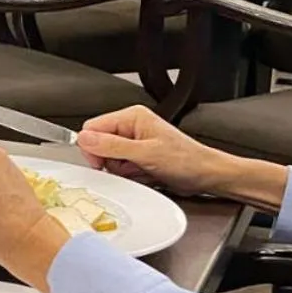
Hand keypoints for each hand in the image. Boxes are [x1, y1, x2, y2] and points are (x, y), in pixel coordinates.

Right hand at [77, 105, 281, 207]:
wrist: (207, 176)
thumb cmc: (187, 161)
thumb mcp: (146, 153)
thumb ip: (112, 146)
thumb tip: (84, 138)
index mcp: (132, 116)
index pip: (92, 127)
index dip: (92, 147)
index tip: (102, 162)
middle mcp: (130, 126)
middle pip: (98, 144)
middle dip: (110, 161)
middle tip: (129, 166)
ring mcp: (133, 142)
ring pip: (107, 158)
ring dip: (121, 170)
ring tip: (141, 170)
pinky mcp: (136, 156)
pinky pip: (118, 167)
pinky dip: (128, 174)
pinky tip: (143, 173)